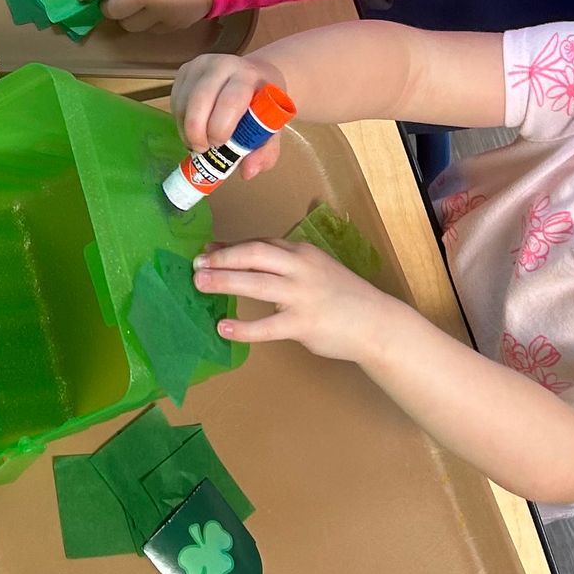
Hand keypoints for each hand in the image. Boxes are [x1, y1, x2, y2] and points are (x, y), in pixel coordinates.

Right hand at [173, 52, 287, 170]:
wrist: (256, 76)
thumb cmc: (263, 104)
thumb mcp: (271, 126)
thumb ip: (265, 151)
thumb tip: (247, 172)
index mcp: (247, 76)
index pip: (230, 100)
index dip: (220, 127)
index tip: (219, 146)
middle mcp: (222, 65)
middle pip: (200, 99)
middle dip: (198, 131)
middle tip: (204, 150)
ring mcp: (199, 65)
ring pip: (183, 102)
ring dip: (187, 129)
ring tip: (200, 142)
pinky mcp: (184, 71)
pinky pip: (175, 101)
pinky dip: (180, 121)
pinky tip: (193, 129)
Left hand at [196, 238, 383, 360]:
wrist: (377, 323)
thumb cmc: (341, 297)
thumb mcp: (312, 271)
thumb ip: (280, 265)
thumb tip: (241, 259)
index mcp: (302, 253)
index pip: (260, 244)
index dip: (229, 247)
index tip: (205, 251)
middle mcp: (301, 269)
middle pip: (254, 255)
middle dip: (222, 258)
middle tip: (196, 265)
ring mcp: (302, 296)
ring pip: (257, 284)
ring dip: (225, 282)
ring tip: (200, 284)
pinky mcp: (304, 324)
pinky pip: (267, 327)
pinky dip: (243, 328)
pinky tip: (223, 328)